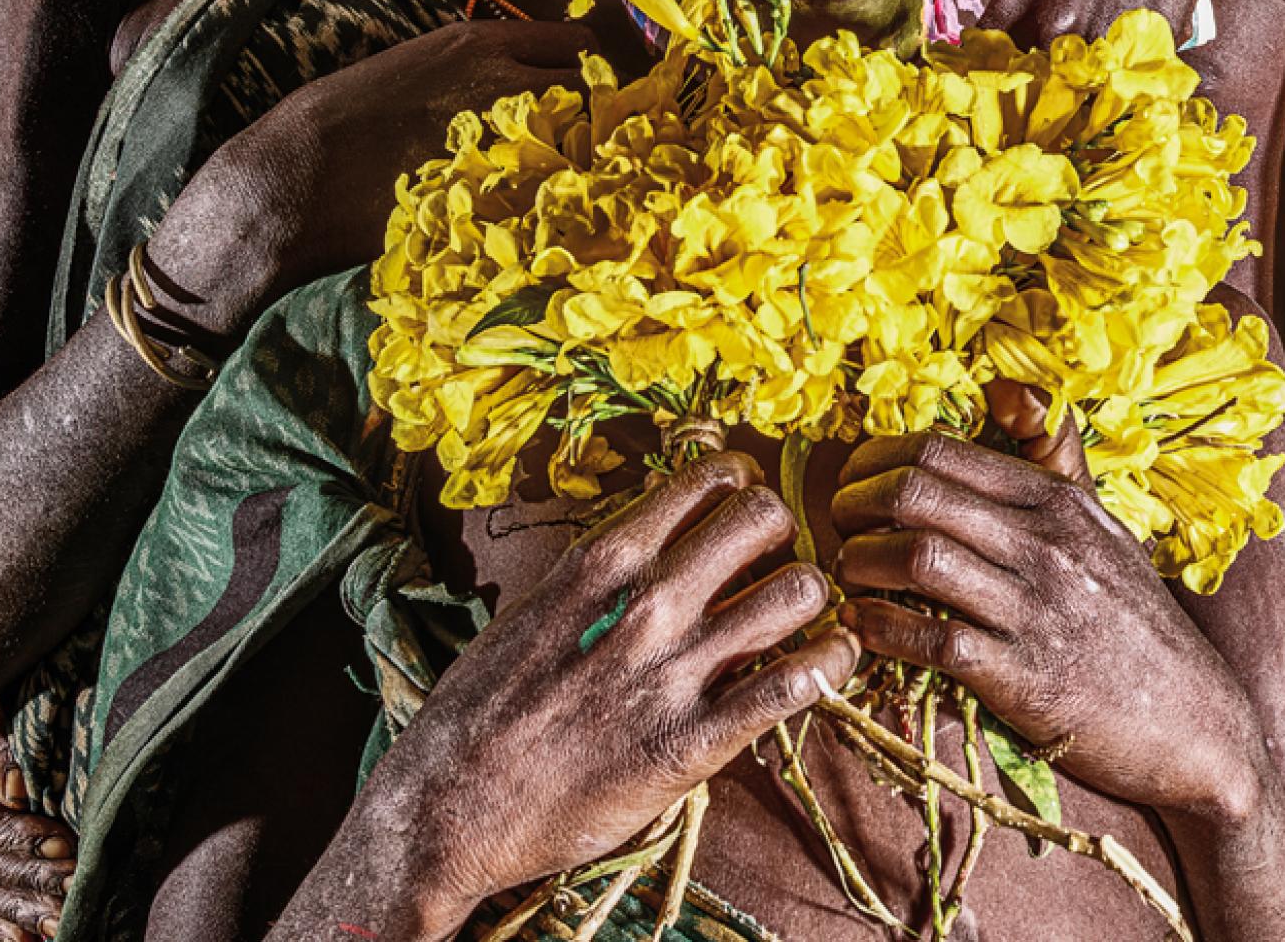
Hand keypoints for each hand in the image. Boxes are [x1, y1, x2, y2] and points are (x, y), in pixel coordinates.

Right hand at [150, 19, 594, 339]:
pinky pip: (556, 196)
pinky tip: (549, 215)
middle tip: (600, 140)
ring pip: (587, 142)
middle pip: (596, 89)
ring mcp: (503, 140)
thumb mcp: (418, 68)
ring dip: (589, 157)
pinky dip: (561, 204)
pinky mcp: (494, 194)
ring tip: (579, 178)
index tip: (597, 91)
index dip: (593, 69)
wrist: (295, 178)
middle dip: (603, 112)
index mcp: (479, 42)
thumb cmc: (344, 118)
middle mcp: (503, 81)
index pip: (578, 42)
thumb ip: (479, 70)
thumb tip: (530, 82)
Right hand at [387, 452, 857, 921]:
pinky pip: (791, 688)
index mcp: (604, 558)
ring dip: (814, 594)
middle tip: (779, 552)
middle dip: (783, 527)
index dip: (739, 480)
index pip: (705, 480)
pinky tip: (833, 659)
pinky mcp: (694, 744)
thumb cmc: (487, 704)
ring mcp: (674, 673)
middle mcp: (648, 602)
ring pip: (793, 593)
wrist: (451, 804)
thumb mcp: (537, 605)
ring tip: (811, 608)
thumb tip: (651, 532)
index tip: (742, 498)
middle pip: (761, 519)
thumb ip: (599, 570)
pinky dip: (829, 664)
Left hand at [831, 397, 1257, 821]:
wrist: (1197, 724)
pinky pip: (929, 639)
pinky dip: (880, 628)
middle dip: (854, 502)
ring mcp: (1034, 609)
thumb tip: (1003, 386)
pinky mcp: (1023, 677)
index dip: (875, 458)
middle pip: (916, 492)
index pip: (938, 450)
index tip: (852, 478)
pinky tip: (862, 628)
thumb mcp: (1103, 523)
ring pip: (916, 556)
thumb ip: (1052, 455)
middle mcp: (1044, 543)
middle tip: (836, 522)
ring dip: (859, 563)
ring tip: (846, 573)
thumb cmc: (1136, 618)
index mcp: (1055, 500)